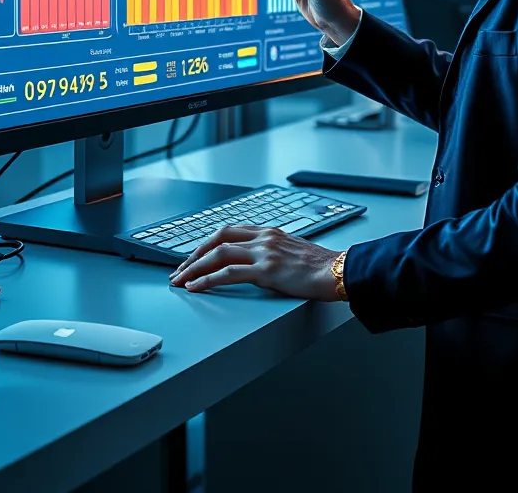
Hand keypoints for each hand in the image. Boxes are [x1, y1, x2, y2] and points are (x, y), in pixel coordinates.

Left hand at [169, 225, 342, 298]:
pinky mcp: (266, 269)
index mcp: (269, 232)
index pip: (228, 232)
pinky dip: (207, 279)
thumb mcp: (293, 252)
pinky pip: (228, 273)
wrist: (339, 271)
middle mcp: (264, 237)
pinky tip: (195, 286)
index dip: (206, 244)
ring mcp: (264, 251)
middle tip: (178, 271)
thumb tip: (256, 265)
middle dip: (193, 255)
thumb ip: (273, 253)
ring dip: (193, 267)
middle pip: (217, 239)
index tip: (192, 258)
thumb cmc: (320, 267)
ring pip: (218, 254)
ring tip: (179, 280)